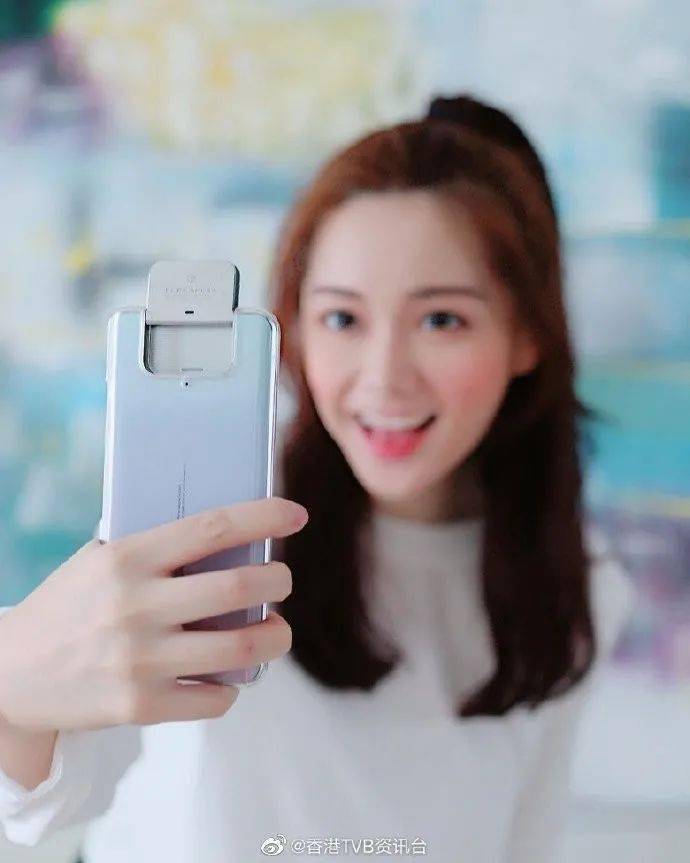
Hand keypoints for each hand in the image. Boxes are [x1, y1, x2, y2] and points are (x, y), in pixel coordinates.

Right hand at [0, 497, 306, 732]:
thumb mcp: (99, 560)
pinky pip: (214, 697)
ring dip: (275, 636)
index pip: (211, 527)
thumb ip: (154, 548)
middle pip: (238, 588)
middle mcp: (135, 605)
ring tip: (276, 630)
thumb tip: (227, 534)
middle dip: (278, 580)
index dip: (263, 516)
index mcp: (126, 557)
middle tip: (282, 579)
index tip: (295, 514)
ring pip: (240, 647)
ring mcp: (138, 659)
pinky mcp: (138, 705)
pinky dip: (232, 685)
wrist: (10, 675)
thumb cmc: (67, 607)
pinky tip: (226, 674)